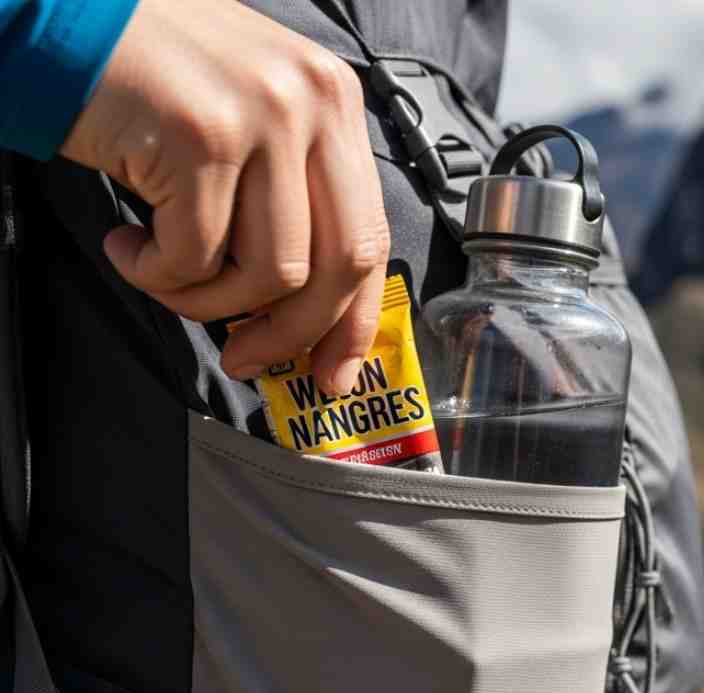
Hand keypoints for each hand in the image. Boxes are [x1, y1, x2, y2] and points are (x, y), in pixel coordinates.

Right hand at [61, 0, 389, 395]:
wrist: (61, 13)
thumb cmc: (149, 76)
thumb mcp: (249, 118)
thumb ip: (288, 193)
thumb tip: (306, 306)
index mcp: (334, 103)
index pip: (369, 236)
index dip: (352, 320)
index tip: (333, 371)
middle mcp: (311, 105)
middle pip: (336, 266)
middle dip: (290, 334)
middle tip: (247, 358)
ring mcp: (261, 118)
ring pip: (270, 272)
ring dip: (207, 300)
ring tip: (161, 275)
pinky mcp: (201, 138)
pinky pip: (197, 256)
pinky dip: (156, 273)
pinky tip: (129, 246)